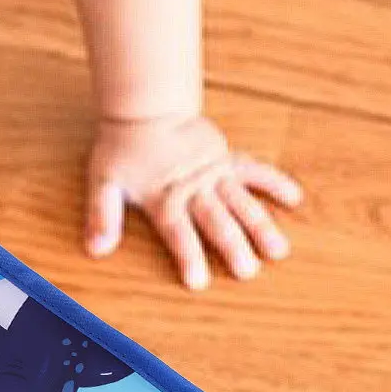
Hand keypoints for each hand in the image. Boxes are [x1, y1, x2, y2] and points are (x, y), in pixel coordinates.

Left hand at [85, 114, 302, 289]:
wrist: (145, 110)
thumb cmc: (123, 150)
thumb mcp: (103, 181)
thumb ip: (102, 216)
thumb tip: (96, 250)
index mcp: (164, 198)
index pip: (178, 233)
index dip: (188, 256)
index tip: (199, 281)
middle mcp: (194, 189)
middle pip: (216, 221)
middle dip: (233, 247)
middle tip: (248, 272)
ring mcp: (214, 173)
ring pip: (242, 202)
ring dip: (261, 226)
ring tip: (279, 250)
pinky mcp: (227, 159)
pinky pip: (255, 170)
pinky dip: (274, 182)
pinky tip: (294, 199)